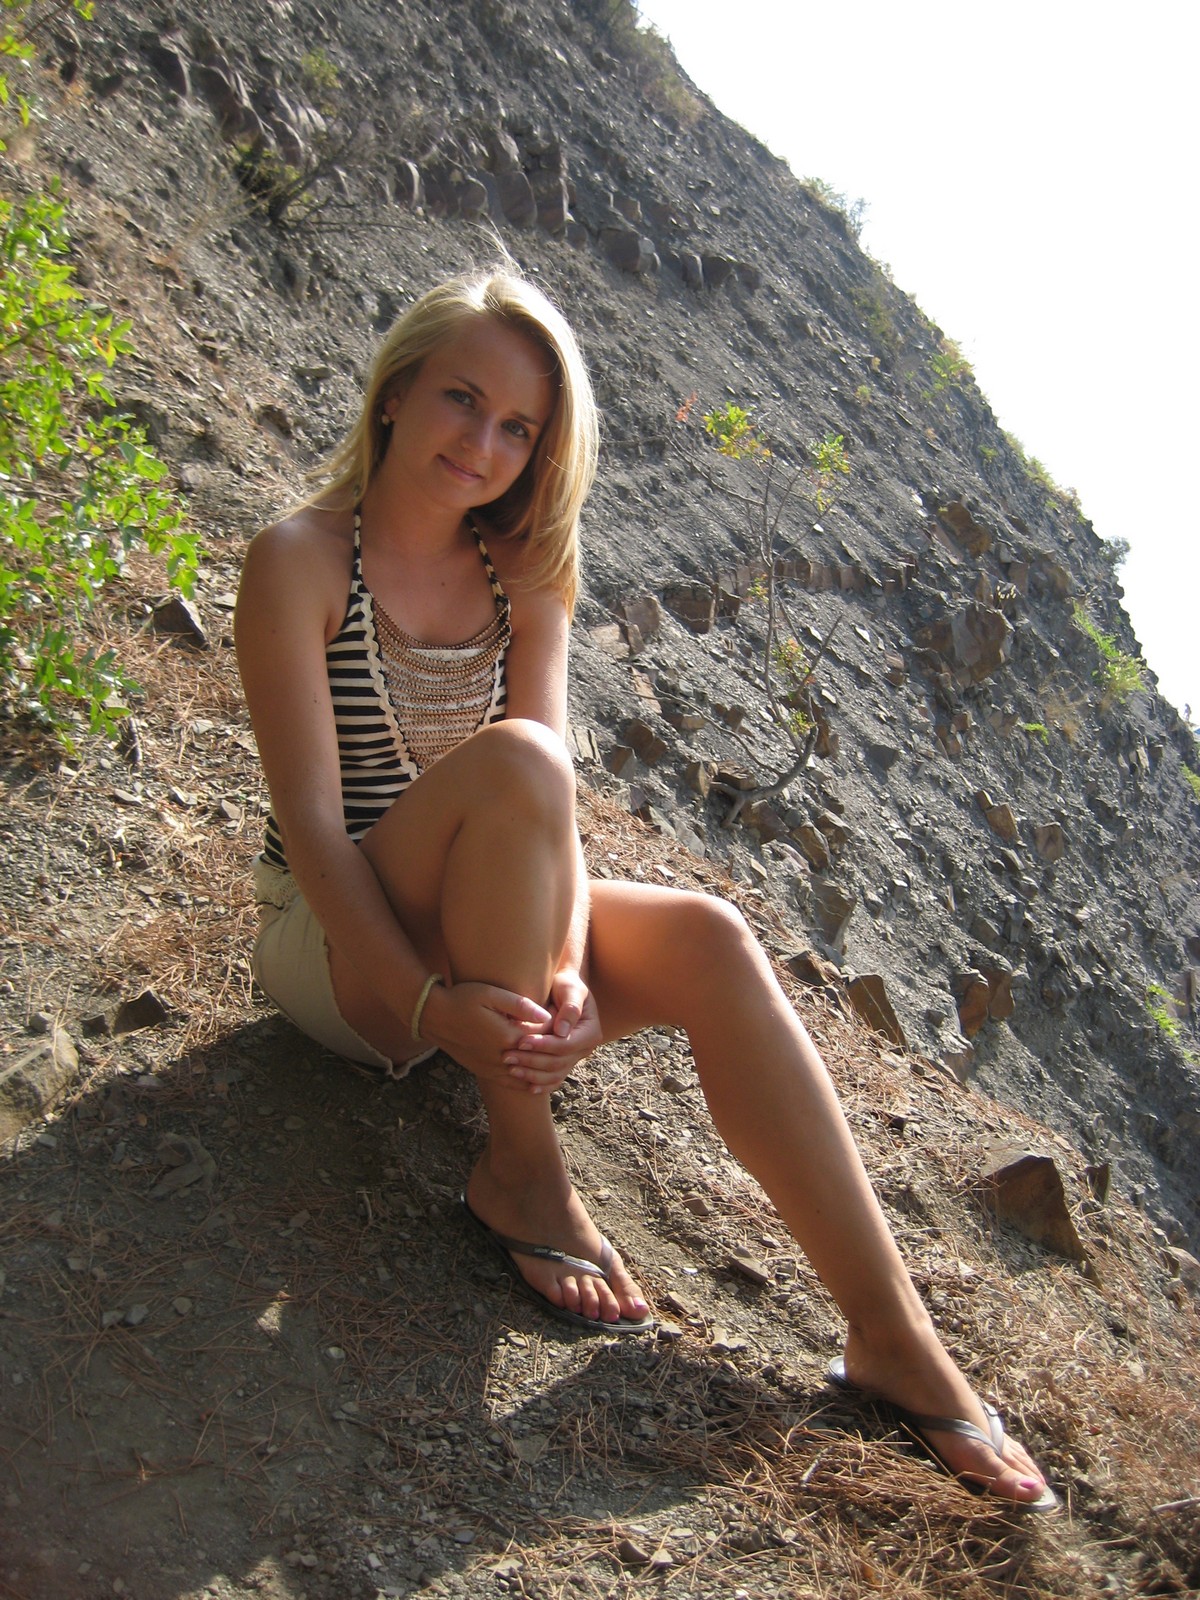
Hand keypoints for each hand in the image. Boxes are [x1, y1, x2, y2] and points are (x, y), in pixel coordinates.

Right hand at [420, 980, 550, 1084]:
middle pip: (535, 1060)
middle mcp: (501, 1056)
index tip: (563, 1022)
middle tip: (564, 1044)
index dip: (555, 1032)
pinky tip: (533, 1082)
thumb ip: (520, 1005)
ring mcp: (491, 1067)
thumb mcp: (491, 994)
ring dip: (540, 1072)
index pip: (541, 1038)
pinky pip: (509, 1083)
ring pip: (524, 1076)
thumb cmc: (462, 999)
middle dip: (551, 1053)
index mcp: (506, 1036)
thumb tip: (546, 1015)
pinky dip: (523, 1084)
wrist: (433, 1016)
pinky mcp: (483, 1071)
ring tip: (555, 1066)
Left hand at [503, 968, 601, 1093]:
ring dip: (532, 1075)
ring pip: (555, 1074)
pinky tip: (526, 1086)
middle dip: (532, 1061)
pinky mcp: (564, 1063)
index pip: (566, 1045)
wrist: (561, 988)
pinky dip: (541, 1084)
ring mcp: (575, 1058)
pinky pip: (554, 1079)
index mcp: (591, 1032)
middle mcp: (585, 1049)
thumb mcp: (570, 989)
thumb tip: (562, 1032)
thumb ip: (569, 1008)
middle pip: (558, 1063)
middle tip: (507, 1056)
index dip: (544, 1045)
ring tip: (510, 1068)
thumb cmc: (565, 984)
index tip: (522, 1041)